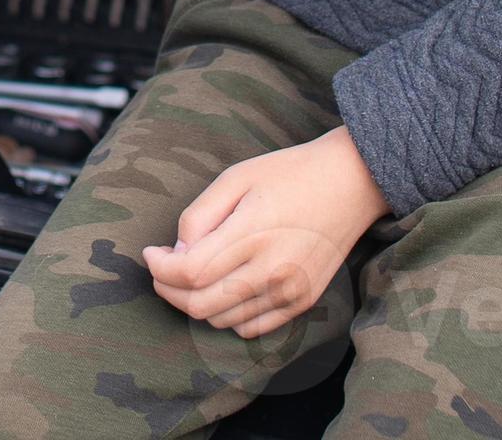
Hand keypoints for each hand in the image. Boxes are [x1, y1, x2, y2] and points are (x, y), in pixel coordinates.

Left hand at [143, 131, 386, 340]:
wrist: (350, 182)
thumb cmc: (288, 173)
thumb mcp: (235, 177)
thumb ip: (200, 216)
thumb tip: (177, 253)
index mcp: (252, 233)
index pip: (189, 273)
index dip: (159, 269)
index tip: (151, 253)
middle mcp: (272, 270)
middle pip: (200, 305)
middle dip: (168, 291)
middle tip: (162, 270)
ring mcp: (289, 291)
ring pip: (222, 321)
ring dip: (196, 303)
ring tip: (193, 275)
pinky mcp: (302, 302)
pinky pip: (251, 327)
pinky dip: (227, 315)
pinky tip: (224, 288)